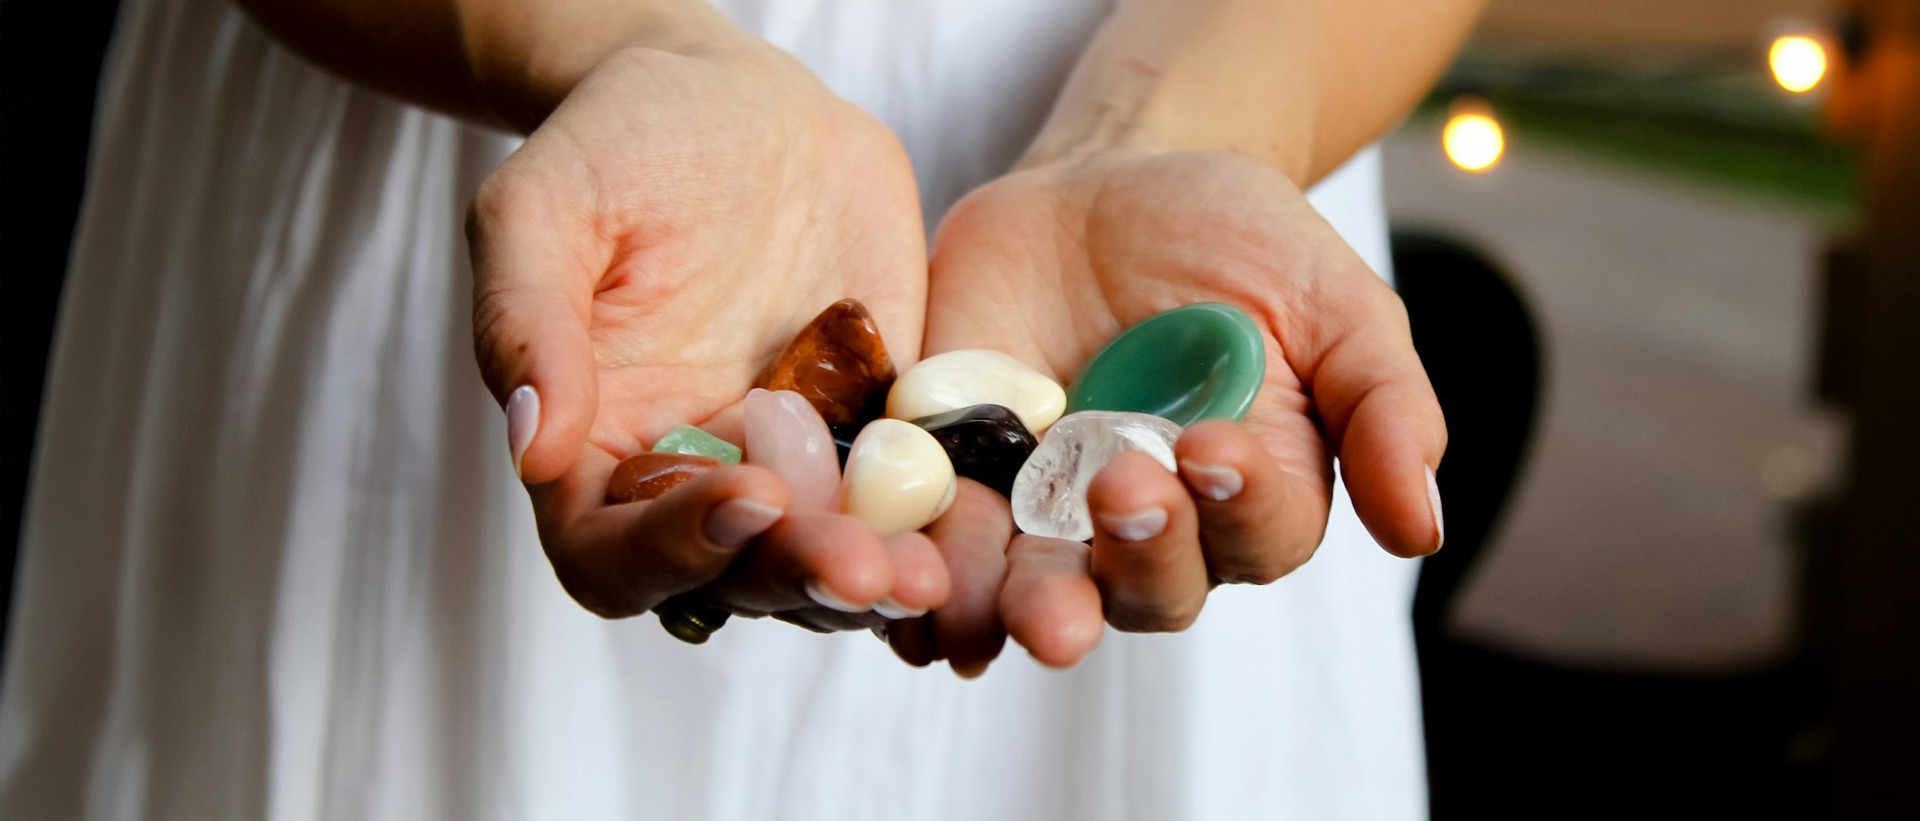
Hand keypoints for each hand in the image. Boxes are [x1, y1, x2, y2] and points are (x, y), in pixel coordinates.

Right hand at [467, 42, 948, 629]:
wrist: (740, 105)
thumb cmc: (619, 146)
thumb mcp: (543, 207)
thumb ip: (526, 321)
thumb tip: (531, 448)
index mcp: (596, 452)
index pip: (612, 555)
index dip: (671, 550)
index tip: (748, 495)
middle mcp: (694, 479)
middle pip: (735, 578)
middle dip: (797, 577)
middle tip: (864, 566)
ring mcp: (795, 466)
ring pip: (827, 561)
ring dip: (873, 576)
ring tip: (927, 573)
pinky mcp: (876, 433)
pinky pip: (908, 498)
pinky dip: (938, 520)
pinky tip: (976, 518)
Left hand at [909, 149, 1446, 668]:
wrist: (1110, 178)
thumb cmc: (1239, 240)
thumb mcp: (1335, 302)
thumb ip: (1383, 408)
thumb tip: (1420, 530)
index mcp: (1247, 500)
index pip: (1254, 540)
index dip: (1238, 509)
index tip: (1215, 447)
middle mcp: (1147, 531)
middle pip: (1146, 592)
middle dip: (1136, 557)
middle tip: (1125, 488)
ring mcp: (1044, 513)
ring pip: (1035, 595)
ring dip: (1021, 604)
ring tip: (1012, 593)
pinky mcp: (955, 478)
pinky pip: (937, 546)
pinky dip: (922, 570)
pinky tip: (908, 576)